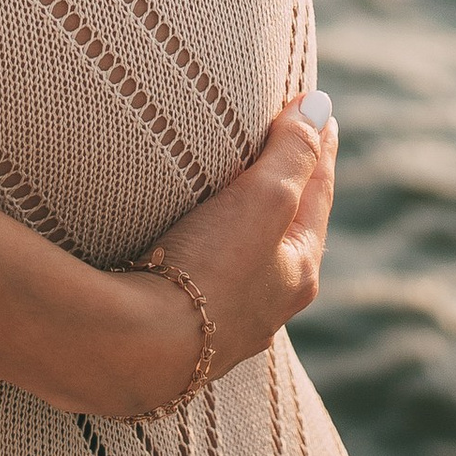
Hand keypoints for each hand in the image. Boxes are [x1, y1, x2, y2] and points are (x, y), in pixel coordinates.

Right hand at [82, 96, 338, 418]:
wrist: (136, 349)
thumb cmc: (208, 269)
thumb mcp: (264, 201)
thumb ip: (292, 154)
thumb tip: (319, 106)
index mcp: (297, 272)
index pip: (317, 195)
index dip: (318, 148)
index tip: (319, 111)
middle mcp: (269, 304)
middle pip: (288, 230)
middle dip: (290, 188)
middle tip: (290, 145)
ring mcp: (226, 324)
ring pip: (250, 260)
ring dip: (250, 223)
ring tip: (242, 194)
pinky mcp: (182, 334)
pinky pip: (211, 280)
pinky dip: (215, 251)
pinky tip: (198, 251)